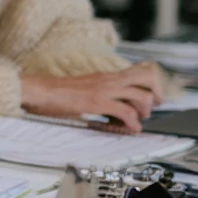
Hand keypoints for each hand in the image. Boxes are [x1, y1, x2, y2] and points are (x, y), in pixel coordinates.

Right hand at [20, 62, 164, 133]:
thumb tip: (116, 108)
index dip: (153, 84)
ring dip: (145, 111)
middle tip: (152, 108)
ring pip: (142, 96)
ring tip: (136, 120)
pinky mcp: (98, 102)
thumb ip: (103, 94)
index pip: (140, 70)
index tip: (152, 98)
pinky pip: (126, 113)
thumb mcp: (87, 88)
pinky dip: (133, 123)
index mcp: (107, 76)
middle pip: (148, 77)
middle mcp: (109, 79)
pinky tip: (129, 128)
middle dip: (156, 94)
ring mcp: (105, 89)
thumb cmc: (59, 92)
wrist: (42, 90)